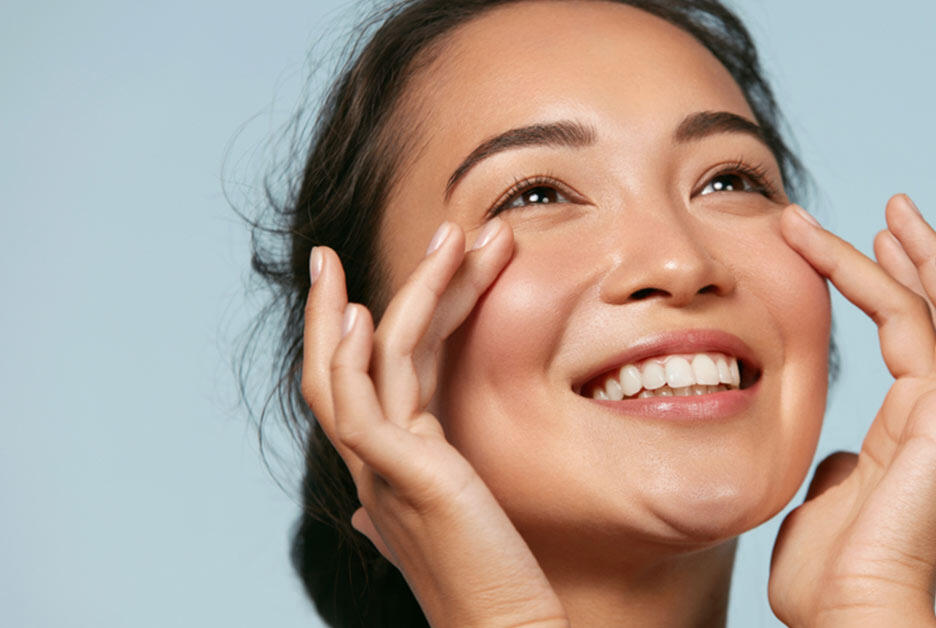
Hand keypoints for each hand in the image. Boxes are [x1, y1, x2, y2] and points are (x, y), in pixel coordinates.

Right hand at [302, 221, 567, 627]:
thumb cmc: (489, 579)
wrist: (505, 627)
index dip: (375, 319)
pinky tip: (371, 312)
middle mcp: (374, 459)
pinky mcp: (397, 475)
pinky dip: (359, 355)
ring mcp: (379, 466)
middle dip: (358, 293)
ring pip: (361, 363)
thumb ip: (415, 497)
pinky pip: (362, 403)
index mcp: (389, 461)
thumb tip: (370, 507)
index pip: (368, 375)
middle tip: (387, 236)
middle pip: (348, 358)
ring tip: (446, 236)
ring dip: (400, 293)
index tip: (392, 271)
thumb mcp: (447, 524)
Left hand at [768, 196, 935, 626]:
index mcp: (901, 428)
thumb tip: (836, 453)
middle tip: (888, 208)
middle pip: (928, 315)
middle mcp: (931, 415)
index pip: (897, 334)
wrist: (849, 612)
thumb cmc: (829, 572)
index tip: (839, 242)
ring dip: (926, 259)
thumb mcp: (822, 498)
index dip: (873, 283)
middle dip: (907, 257)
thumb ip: (835, 465)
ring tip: (900, 209)